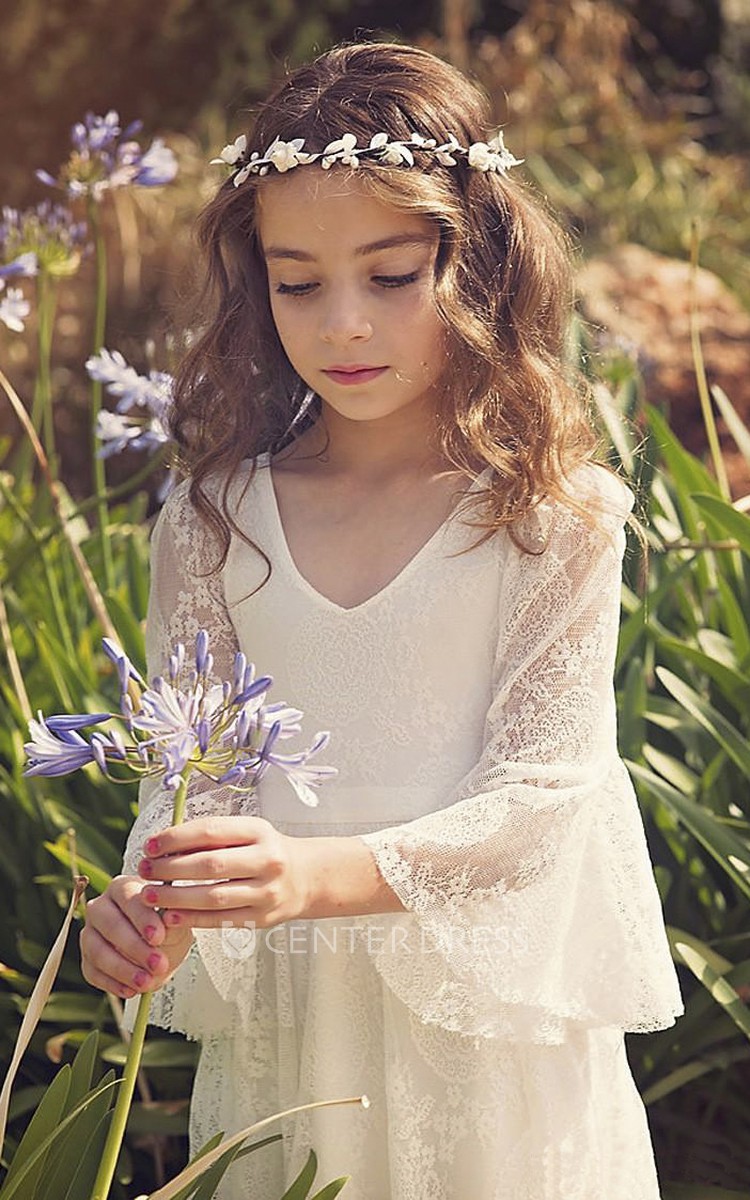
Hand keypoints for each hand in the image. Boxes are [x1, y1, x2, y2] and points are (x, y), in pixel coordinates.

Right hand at [80, 875, 194, 999]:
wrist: (161, 949)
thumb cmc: (168, 927)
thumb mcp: (177, 922)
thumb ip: (172, 922)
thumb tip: (168, 920)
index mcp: (123, 887)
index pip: (128, 898)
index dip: (143, 918)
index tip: (158, 937)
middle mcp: (100, 906)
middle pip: (111, 925)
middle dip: (135, 947)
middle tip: (157, 964)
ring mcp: (89, 933)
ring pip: (98, 950)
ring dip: (123, 969)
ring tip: (146, 982)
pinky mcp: (86, 959)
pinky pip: (93, 972)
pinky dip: (112, 984)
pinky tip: (131, 990)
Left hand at [134, 815, 312, 930]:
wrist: (306, 877)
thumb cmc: (264, 851)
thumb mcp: (247, 833)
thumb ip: (212, 836)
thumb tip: (163, 845)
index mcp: (259, 831)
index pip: (211, 831)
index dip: (176, 838)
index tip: (150, 845)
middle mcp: (266, 860)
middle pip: (210, 865)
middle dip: (170, 868)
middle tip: (144, 870)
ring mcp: (266, 892)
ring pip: (213, 896)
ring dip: (176, 897)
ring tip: (149, 895)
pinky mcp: (261, 918)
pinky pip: (221, 920)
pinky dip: (192, 918)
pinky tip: (170, 915)